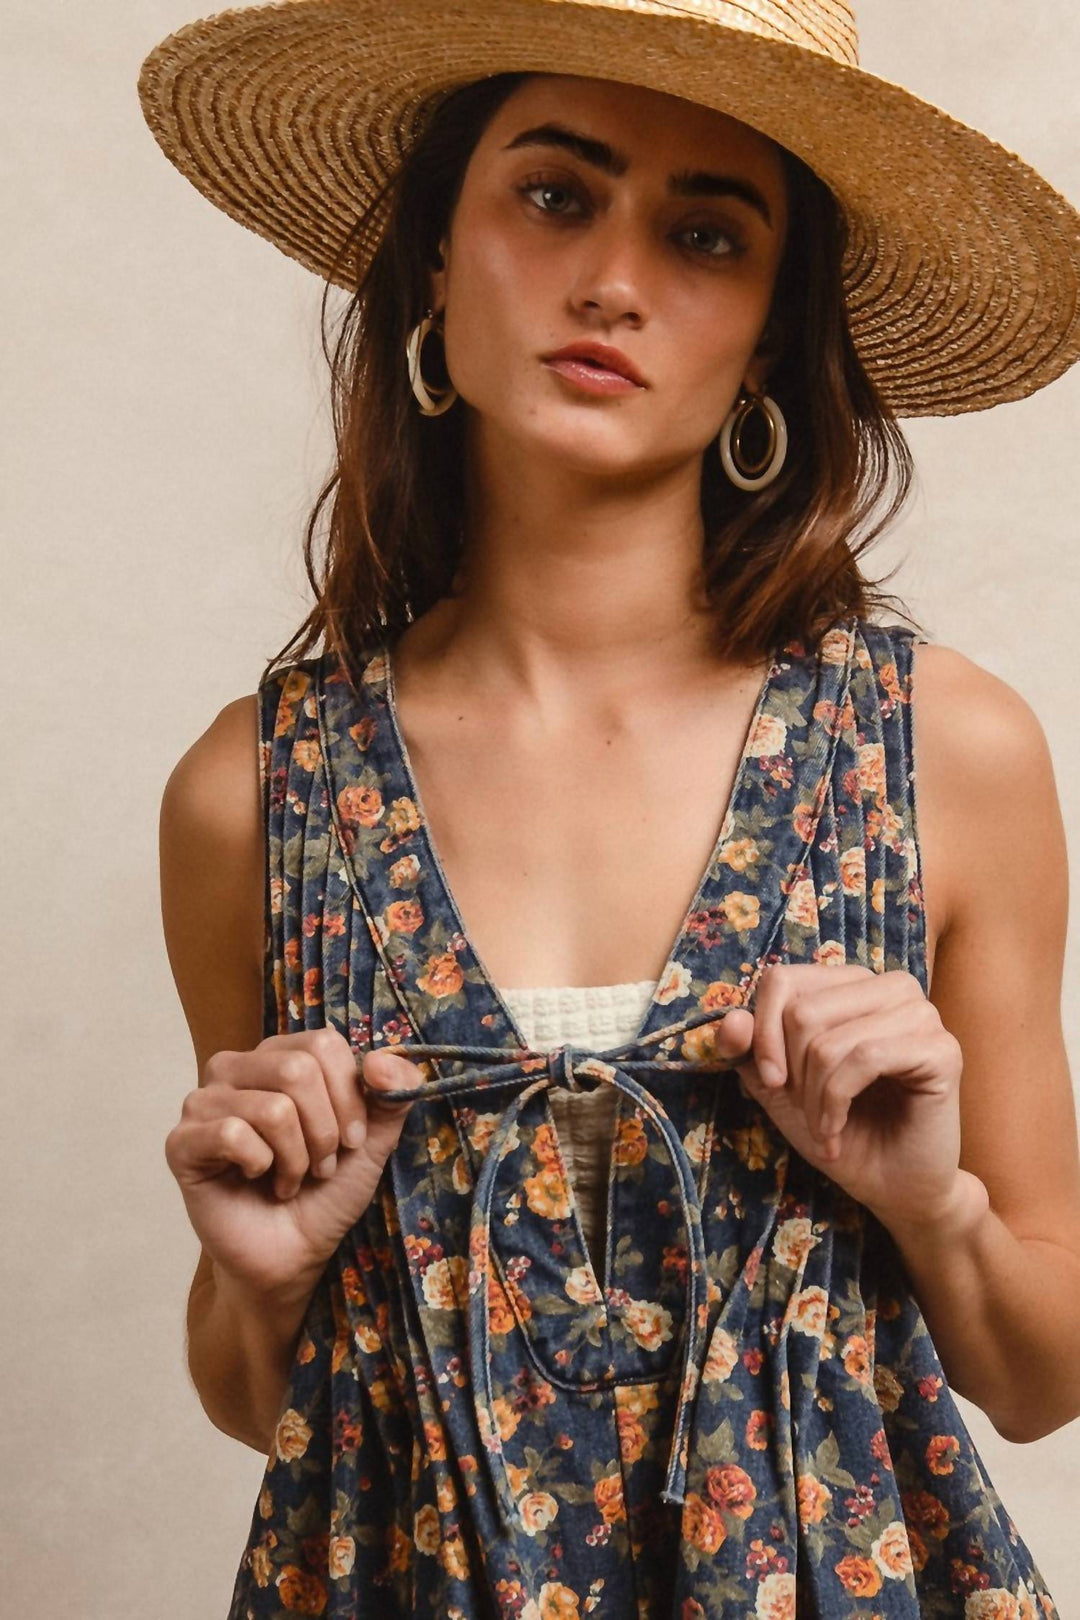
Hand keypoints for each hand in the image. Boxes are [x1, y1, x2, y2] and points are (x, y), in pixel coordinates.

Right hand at [165, 1027, 425, 1298]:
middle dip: (324, 1131)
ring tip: (290, 1178)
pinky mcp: (182, 1142)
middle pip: (297, 1070)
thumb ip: (391, 1094)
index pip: (323, 1044)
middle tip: (320, 1166)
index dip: (349, 1097)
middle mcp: (236, 1068)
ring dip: (296, 1158)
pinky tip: (257, 1180)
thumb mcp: (373, 1139)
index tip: (352, 1139)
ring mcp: (203, 1102)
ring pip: (272, 1108)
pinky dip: (261, 1167)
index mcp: (279, 1055)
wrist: (293, 1254)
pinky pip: (232, 1135)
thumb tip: (383, 1060)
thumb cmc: (326, 1191)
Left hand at [709, 964, 966, 1228]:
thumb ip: (750, 1050)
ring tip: (824, 1128)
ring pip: (829, 1039)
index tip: (768, 1081)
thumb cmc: (841, 1130)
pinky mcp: (942, 1049)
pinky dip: (837, 1104)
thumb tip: (733, 1021)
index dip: (762, 1032)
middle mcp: (891, 988)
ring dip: (815, 1098)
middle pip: (802, 1011)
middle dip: (792, 1075)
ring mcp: (921, 1014)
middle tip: (807, 1113)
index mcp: (852, 984)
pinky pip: (865, 1059)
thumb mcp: (778, 1087)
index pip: (782, 979)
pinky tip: (837, 1132)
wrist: (892, 1186)